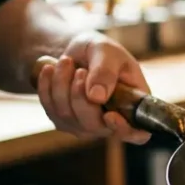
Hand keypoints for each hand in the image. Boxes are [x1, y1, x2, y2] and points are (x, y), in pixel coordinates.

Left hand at [36, 32, 152, 144]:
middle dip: (79, 96)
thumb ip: (105, 72)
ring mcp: (86, 125)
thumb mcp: (108, 52)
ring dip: (61, 84)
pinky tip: (50, 70)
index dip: (124, 130)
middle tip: (79, 70)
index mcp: (133, 105)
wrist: (79, 51)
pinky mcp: (64, 121)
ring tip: (65, 61)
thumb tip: (97, 97)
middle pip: (93, 125)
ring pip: (67, 116)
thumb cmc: (102, 51)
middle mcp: (111, 121)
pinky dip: (47, 86)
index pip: (137, 133)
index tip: (110, 115)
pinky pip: (50, 109)